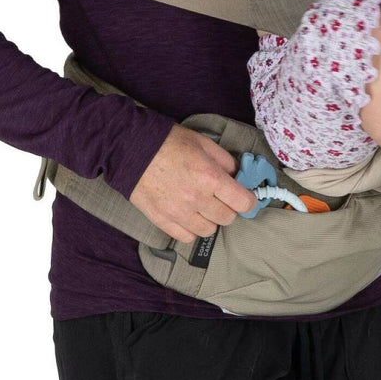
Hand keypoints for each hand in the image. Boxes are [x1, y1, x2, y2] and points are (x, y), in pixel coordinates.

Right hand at [130, 125, 255, 243]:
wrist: (131, 149)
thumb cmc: (167, 142)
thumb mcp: (203, 142)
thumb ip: (225, 161)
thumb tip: (237, 176)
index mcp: (209, 177)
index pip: (243, 202)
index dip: (248, 200)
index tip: (246, 198)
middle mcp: (196, 198)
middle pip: (228, 218)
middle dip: (229, 207)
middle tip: (221, 197)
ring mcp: (178, 212)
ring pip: (209, 230)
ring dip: (210, 219)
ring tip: (202, 206)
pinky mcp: (162, 220)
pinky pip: (187, 237)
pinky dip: (191, 229)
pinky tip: (188, 215)